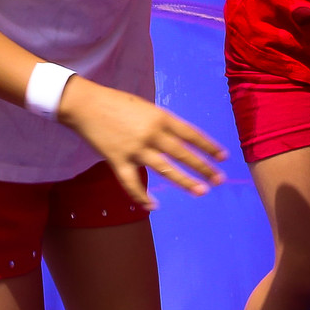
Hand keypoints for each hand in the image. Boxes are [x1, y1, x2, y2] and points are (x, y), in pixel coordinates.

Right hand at [57, 75, 224, 202]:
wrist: (85, 104)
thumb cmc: (116, 103)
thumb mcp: (146, 107)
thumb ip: (162, 124)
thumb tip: (179, 141)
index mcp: (160, 117)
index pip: (191, 134)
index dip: (209, 146)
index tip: (224, 157)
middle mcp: (151, 134)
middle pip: (183, 153)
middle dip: (204, 167)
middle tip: (219, 179)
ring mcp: (135, 149)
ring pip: (165, 169)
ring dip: (185, 182)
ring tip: (201, 191)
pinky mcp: (118, 161)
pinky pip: (133, 184)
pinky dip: (143, 197)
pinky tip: (154, 206)